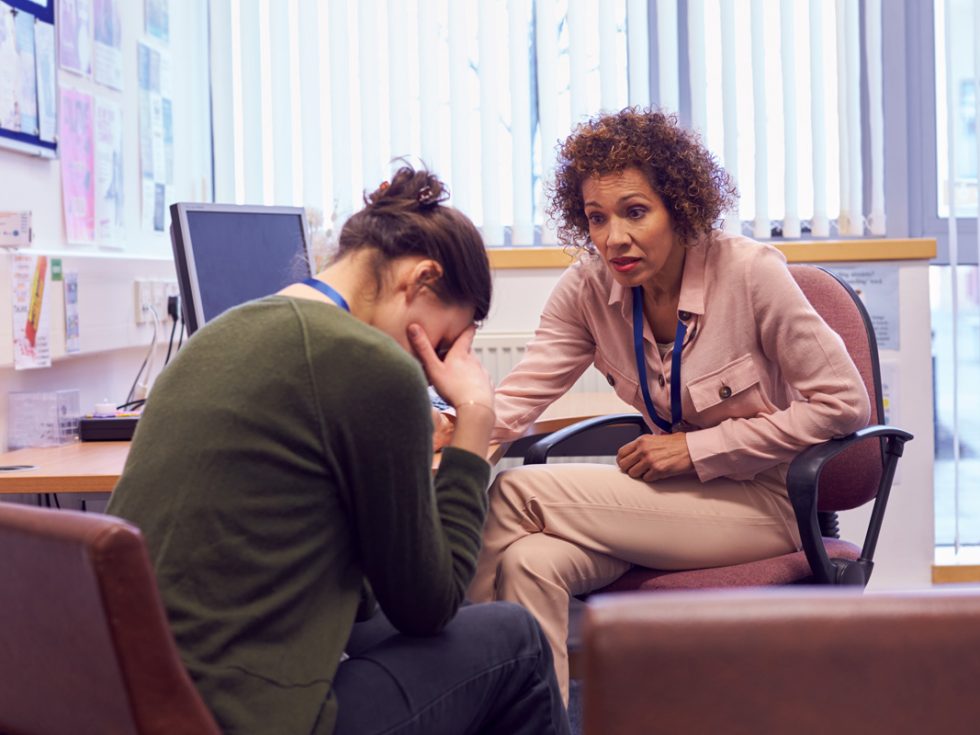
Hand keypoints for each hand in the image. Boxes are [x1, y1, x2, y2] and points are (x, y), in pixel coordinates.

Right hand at [409, 323, 493, 457]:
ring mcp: (482, 373)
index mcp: (461, 354)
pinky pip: (480, 380)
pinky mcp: (487, 386)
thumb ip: (423, 349)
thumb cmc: (453, 388)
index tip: (471, 323)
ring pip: (474, 366)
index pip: (466, 335)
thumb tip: (413, 326)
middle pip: (468, 352)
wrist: (476, 408)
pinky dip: (474, 381)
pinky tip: (468, 389)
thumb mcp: (434, 368)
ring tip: (457, 374)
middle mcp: (474, 361)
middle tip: (453, 352)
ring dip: (467, 367)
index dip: (468, 328)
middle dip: (462, 351)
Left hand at [616, 433, 693, 481]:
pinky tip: (657, 473)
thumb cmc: (677, 443)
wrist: (691, 448)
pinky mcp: (658, 470)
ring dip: (639, 474)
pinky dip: (650, 478)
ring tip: (648, 471)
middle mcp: (643, 449)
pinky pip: (646, 479)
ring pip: (633, 473)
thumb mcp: (655, 438)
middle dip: (628, 469)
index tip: (626, 464)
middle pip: (624, 464)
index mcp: (642, 440)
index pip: (621, 452)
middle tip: (636, 470)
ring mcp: (650, 460)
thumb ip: (643, 445)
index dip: (622, 460)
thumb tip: (632, 455)